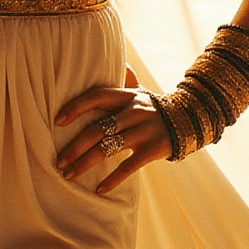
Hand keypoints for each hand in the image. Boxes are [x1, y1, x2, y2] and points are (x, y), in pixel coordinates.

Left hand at [55, 67, 168, 194]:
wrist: (190, 119)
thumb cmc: (154, 107)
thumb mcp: (140, 91)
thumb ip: (125, 78)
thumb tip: (113, 57)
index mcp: (127, 96)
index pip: (97, 97)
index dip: (76, 107)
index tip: (57, 121)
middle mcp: (134, 111)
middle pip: (98, 128)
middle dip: (75, 147)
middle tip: (59, 161)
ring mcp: (144, 130)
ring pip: (109, 148)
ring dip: (86, 163)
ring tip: (69, 175)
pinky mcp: (153, 149)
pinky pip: (129, 166)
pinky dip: (113, 179)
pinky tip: (99, 190)